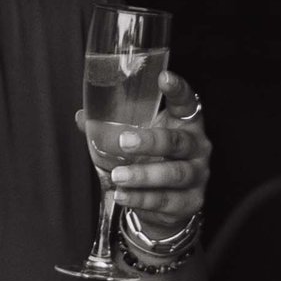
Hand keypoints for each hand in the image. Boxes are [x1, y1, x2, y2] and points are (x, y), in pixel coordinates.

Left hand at [104, 72, 210, 242]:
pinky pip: (166, 201)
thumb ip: (113, 127)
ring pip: (174, 174)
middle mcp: (197, 147)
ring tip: (118, 177)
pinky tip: (123, 195)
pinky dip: (142, 199)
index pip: (186, 102)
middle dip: (151, 142)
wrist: (168, 202)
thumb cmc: (153, 159)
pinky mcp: (191, 202)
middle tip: (124, 142)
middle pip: (178, 142)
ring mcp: (198, 175)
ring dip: (143, 175)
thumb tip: (82, 117)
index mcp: (185, 123)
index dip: (177, 89)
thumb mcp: (138, 138)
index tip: (163, 78)